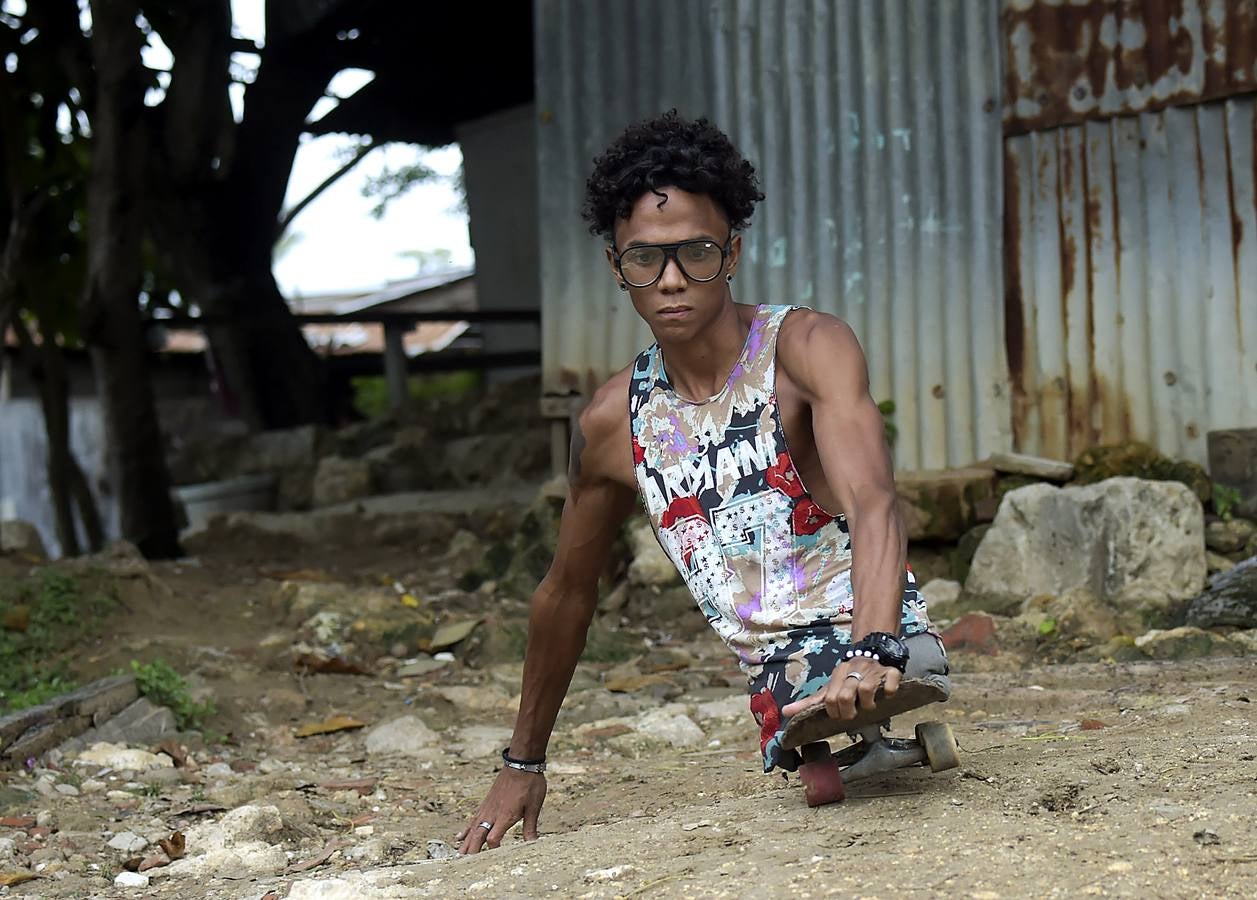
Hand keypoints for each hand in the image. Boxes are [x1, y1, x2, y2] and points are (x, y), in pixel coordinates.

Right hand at [456, 767, 546, 853]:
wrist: (521, 763)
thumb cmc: (530, 784)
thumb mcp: (534, 806)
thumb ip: (530, 827)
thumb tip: (534, 844)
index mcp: (505, 816)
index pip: (493, 839)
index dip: (493, 850)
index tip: (496, 859)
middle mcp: (492, 814)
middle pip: (478, 836)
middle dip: (472, 851)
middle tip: (464, 865)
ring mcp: (487, 808)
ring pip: (472, 829)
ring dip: (466, 843)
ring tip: (458, 856)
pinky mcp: (485, 803)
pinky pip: (472, 819)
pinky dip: (465, 830)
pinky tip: (458, 837)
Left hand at [780, 655, 900, 721]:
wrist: (872, 649)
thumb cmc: (848, 675)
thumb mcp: (829, 687)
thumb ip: (810, 702)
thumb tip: (786, 712)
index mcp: (838, 676)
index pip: (830, 698)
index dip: (834, 711)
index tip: (838, 714)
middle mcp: (854, 672)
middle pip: (846, 696)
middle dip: (848, 711)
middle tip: (852, 713)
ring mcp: (873, 672)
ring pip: (866, 690)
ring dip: (868, 704)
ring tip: (868, 705)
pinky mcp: (891, 672)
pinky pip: (891, 683)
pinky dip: (890, 691)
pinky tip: (887, 694)